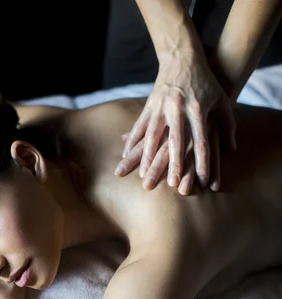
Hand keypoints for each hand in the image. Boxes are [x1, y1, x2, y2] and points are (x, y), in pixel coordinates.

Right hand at [115, 55, 235, 194]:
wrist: (183, 56)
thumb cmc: (206, 82)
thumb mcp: (221, 99)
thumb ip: (228, 124)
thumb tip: (232, 149)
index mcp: (197, 109)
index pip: (202, 141)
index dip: (202, 162)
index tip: (202, 181)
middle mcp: (178, 109)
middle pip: (175, 141)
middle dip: (172, 164)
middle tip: (171, 183)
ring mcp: (161, 107)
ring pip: (152, 136)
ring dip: (147, 157)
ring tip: (143, 176)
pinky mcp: (149, 105)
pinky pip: (139, 126)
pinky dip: (131, 141)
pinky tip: (125, 155)